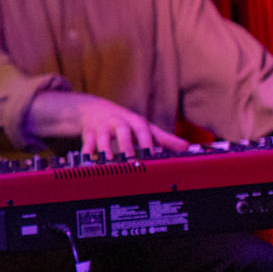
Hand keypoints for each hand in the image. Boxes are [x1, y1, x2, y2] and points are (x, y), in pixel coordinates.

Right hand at [27, 90, 189, 158]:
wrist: (93, 110)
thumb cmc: (124, 122)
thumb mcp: (143, 127)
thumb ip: (163, 139)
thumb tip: (185, 147)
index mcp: (134, 122)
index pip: (143, 129)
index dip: (147, 141)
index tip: (153, 154)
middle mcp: (118, 123)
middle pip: (122, 131)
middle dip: (126, 144)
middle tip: (131, 158)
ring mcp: (102, 128)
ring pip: (103, 137)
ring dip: (106, 149)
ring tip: (110, 161)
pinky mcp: (89, 134)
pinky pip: (87, 143)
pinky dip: (88, 152)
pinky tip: (89, 161)